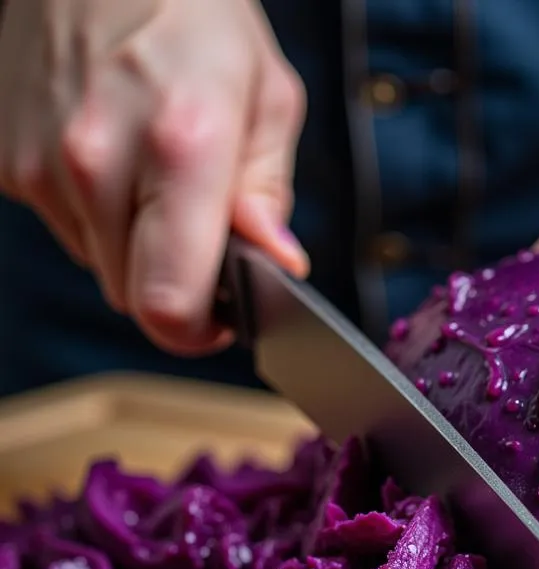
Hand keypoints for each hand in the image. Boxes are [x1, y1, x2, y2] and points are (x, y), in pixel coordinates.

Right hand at [0, 0, 307, 353]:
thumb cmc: (196, 17)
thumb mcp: (266, 98)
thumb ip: (267, 196)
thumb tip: (276, 265)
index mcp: (180, 148)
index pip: (170, 305)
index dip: (201, 331)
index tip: (226, 318)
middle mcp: (97, 162)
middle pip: (136, 298)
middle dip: (178, 285)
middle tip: (203, 235)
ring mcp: (41, 162)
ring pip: (102, 266)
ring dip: (137, 246)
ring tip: (157, 173)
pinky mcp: (7, 160)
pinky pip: (67, 228)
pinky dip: (98, 213)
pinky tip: (116, 155)